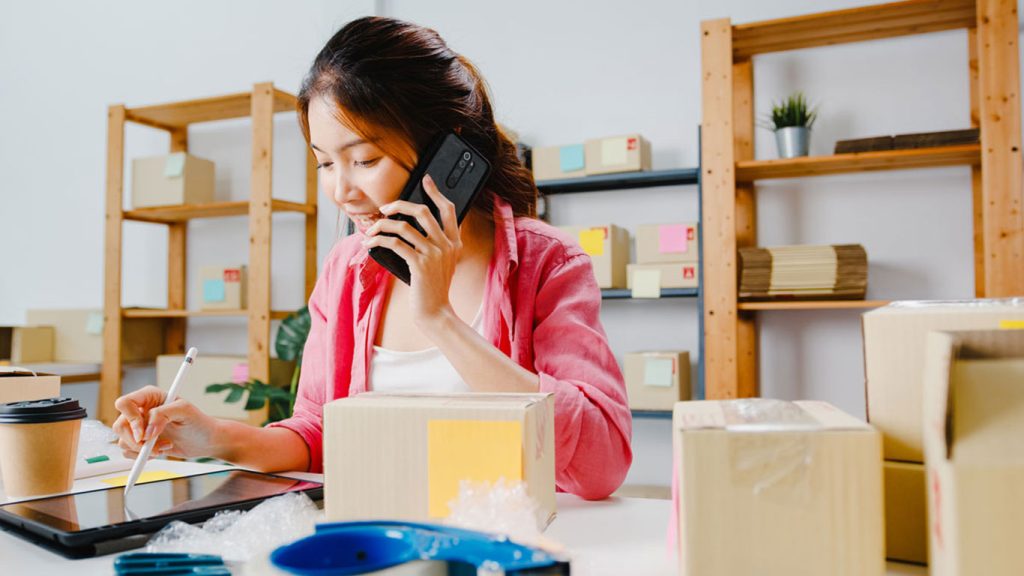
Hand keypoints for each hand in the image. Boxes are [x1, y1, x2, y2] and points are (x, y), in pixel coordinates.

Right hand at [112, 386, 219, 459]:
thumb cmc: (199, 422)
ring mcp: (140, 427)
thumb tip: (146, 430)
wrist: (206, 440)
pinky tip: (161, 450)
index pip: (125, 403)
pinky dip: (143, 456)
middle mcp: (141, 410)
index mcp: (150, 396)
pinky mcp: (142, 442)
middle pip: (120, 425)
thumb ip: (163, 414)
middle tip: (152, 446)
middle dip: (135, 440)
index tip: (143, 434)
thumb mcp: (185, 411)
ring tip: (164, 446)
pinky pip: (129, 452)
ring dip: (142, 449)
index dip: (130, 419)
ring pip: (123, 440)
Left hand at [362, 174, 461, 327]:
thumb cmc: (433, 288)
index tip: (426, 180)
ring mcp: (434, 254)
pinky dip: (378, 240)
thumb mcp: (441, 263)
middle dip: (399, 204)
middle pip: (422, 211)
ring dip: (382, 225)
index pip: (449, 209)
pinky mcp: (419, 265)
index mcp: (454, 242)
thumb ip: (434, 244)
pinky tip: (370, 243)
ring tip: (372, 229)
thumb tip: (408, 225)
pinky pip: (395, 244)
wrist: (435, 312)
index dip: (437, 192)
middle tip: (385, 208)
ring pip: (403, 226)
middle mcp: (446, 245)